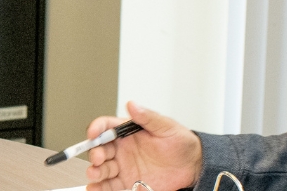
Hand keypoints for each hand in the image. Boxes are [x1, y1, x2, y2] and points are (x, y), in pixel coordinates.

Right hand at [86, 101, 202, 190]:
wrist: (193, 167)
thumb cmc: (181, 144)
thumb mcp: (167, 126)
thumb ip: (149, 117)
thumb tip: (133, 105)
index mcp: (128, 133)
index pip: (106, 127)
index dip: (96, 128)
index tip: (93, 133)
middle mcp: (122, 150)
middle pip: (99, 149)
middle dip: (95, 153)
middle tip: (98, 158)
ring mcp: (123, 167)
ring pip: (101, 169)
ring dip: (95, 172)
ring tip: (95, 175)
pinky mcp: (127, 183)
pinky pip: (110, 186)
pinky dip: (100, 188)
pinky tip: (96, 187)